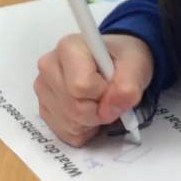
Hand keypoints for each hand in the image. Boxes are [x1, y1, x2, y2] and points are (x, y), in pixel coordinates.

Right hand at [34, 32, 154, 144]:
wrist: (114, 63)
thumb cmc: (122, 60)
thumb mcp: (136, 65)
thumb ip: (128, 86)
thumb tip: (109, 109)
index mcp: (68, 48)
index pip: (80, 86)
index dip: (104, 94)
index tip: (112, 85)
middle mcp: (49, 67)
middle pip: (75, 108)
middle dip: (99, 111)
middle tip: (109, 98)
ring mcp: (43, 89)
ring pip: (69, 124)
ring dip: (92, 122)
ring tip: (99, 103)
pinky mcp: (44, 109)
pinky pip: (65, 133)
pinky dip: (83, 130)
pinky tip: (89, 113)